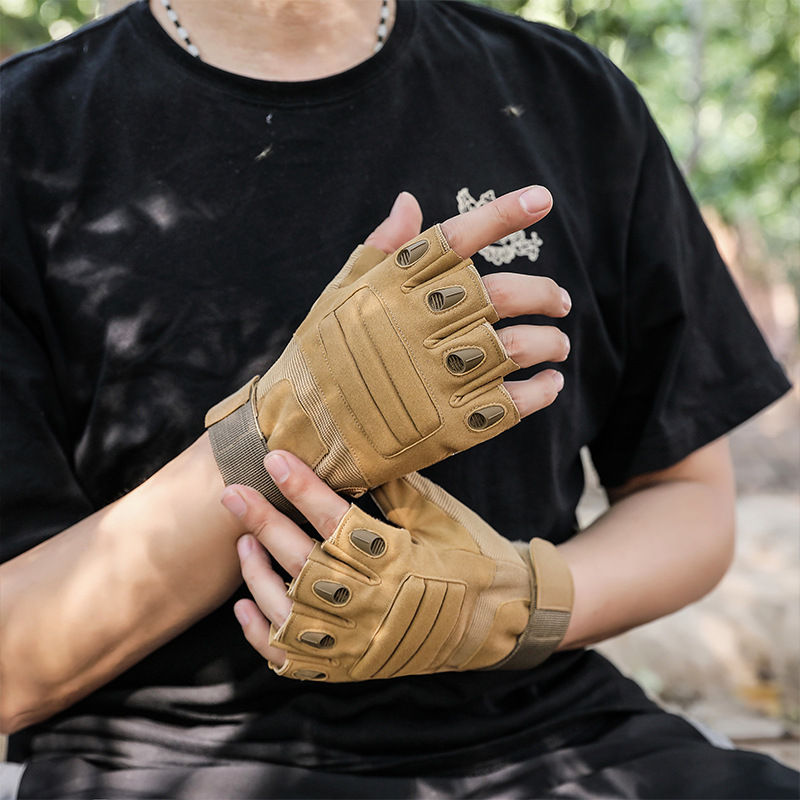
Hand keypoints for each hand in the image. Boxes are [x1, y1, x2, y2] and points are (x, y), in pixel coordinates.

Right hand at [206, 187, 569, 518]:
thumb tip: (410, 201)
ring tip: (560, 345)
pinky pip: (514, 403)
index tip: (541, 198)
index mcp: (397, 288)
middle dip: (544, 293)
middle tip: (561, 300)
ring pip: (518, 346)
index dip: (502, 214)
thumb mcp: (340, 293)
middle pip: (504, 293)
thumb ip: (381, 248)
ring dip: (551, 343)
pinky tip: (550, 385)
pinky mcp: (452, 424)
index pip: (458, 239)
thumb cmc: (319, 356)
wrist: (304, 430)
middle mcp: (423, 325)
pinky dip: (543, 392)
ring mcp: (440, 376)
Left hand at [225, 450, 573, 680]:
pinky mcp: (352, 665)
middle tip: (232, 492)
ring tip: (243, 543)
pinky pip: (294, 658)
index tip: (274, 457)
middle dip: (263, 523)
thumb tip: (350, 454)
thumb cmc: (473, 556)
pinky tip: (245, 606)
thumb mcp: (440, 516)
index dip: (302, 487)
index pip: (337, 520)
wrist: (502, 618)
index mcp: (400, 561)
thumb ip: (393, 489)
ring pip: (290, 612)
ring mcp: (360, 641)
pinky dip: (263, 635)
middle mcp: (375, 604)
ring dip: (258, 574)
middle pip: (304, 562)